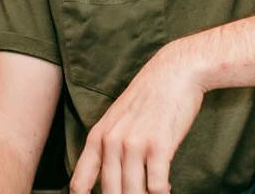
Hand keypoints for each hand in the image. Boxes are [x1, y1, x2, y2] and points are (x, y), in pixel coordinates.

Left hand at [70, 44, 206, 193]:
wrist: (174, 73)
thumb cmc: (148, 99)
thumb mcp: (117, 120)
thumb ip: (107, 148)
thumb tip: (107, 182)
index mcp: (97, 137)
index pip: (79, 183)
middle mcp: (111, 143)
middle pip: (110, 193)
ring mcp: (133, 145)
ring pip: (133, 193)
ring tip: (154, 191)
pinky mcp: (158, 147)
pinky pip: (157, 187)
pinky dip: (162, 192)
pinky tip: (167, 187)